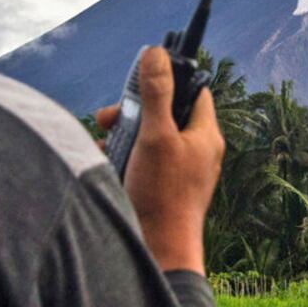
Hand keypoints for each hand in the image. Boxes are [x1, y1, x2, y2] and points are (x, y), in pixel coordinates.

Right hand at [93, 47, 223, 273]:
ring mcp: (180, 173)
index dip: (170, 79)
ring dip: (122, 136)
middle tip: (108, 118)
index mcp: (205, 136)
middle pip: (165, 114)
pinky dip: (122, 159)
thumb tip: (157, 53)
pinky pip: (142, 163)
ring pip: (149, 139)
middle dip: (132, 112)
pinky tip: (104, 164)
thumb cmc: (163, 196)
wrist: (159, 253)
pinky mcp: (162, 190)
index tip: (143, 75)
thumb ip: (155, 94)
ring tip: (102, 143)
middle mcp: (197, 152)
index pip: (194, 91)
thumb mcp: (155, 136)